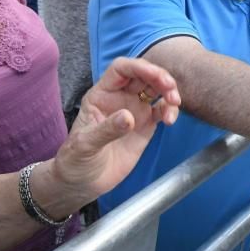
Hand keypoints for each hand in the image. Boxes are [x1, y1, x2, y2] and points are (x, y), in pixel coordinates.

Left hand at [50, 57, 180, 203]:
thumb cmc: (75, 160)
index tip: (155, 75)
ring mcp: (134, 111)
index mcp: (102, 94)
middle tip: (170, 88)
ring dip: (169, 91)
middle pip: (143, 76)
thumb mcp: (85, 145)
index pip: (121, 70)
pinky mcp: (145, 126)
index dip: (139, 67)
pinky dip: (170, 110)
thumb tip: (129, 117)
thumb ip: (107, 130)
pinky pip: (162, 111)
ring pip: (156, 90)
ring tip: (174, 103)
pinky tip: (170, 120)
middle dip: (160, 77)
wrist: (82, 183)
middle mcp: (120, 98)